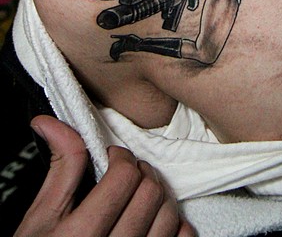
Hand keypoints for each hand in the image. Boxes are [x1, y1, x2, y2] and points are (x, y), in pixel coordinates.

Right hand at [14, 116, 194, 236]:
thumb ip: (59, 169)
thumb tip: (51, 122)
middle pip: (150, 192)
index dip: (120, 158)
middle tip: (124, 176)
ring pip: (170, 214)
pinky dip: (175, 225)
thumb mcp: (40, 219)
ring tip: (137, 198)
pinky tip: (152, 222)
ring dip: (158, 197)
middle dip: (139, 174)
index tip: (111, 160)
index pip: (124, 177)